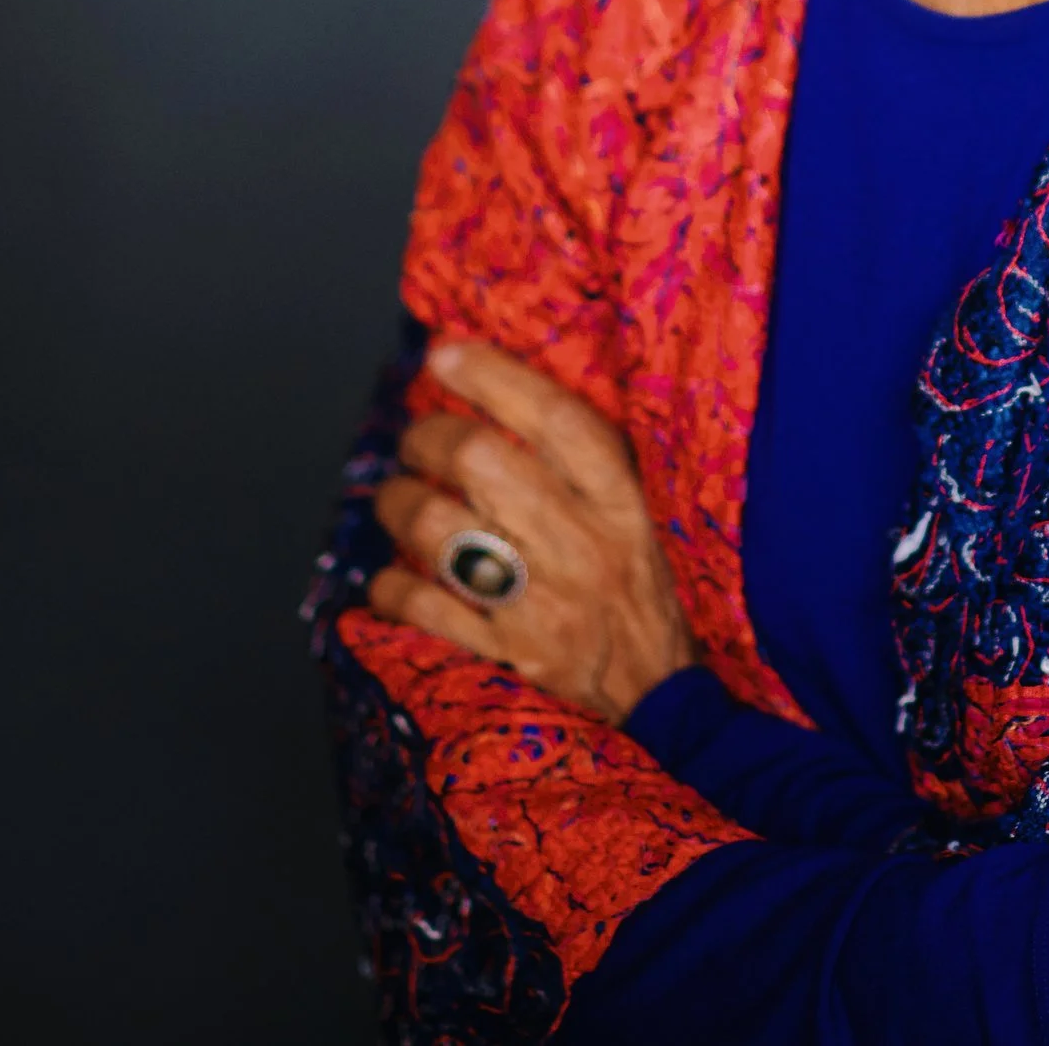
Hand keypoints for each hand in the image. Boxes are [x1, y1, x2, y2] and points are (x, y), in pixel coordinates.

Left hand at [367, 337, 697, 720]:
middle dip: (430, 437)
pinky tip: (394, 573)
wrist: (655, 694)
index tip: (445, 354)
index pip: (553, 419)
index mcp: (621, 501)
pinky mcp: (505, 654)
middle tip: (417, 436)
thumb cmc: (642, 584)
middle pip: (482, 463)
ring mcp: (538, 603)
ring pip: (440, 530)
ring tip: (396, 496)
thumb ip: (587, 462)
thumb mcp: (641, 512)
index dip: (493, 378)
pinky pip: (424, 607)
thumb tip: (507, 394)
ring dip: (399, 503)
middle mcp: (580, 544)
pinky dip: (393, 584)